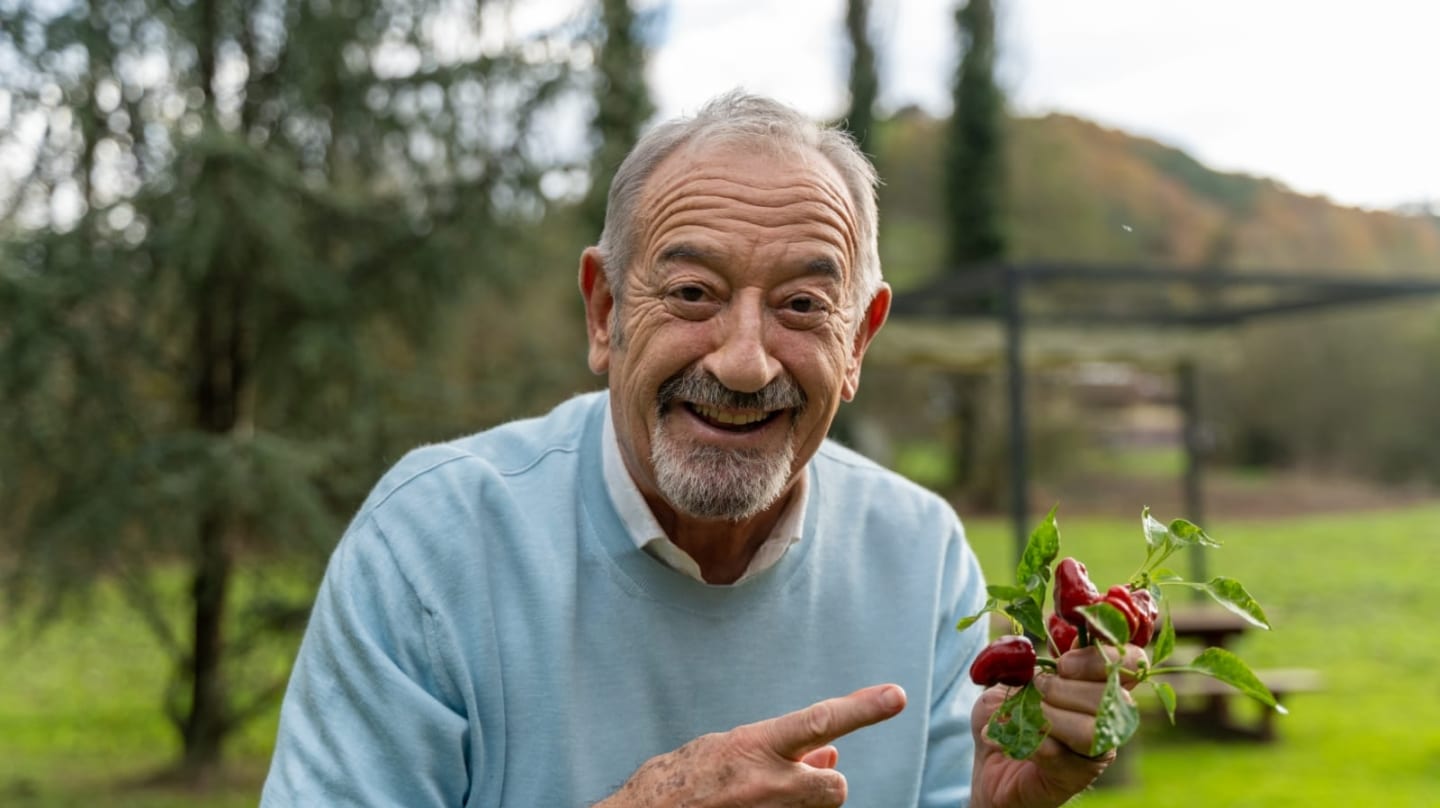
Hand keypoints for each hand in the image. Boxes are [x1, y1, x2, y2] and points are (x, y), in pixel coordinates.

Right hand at [597, 684, 906, 806]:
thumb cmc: (681, 781)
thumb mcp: (727, 750)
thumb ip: (779, 749)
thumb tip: (829, 751)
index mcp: (754, 747)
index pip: (819, 721)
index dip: (861, 709)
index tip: (897, 696)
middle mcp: (767, 783)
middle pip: (835, 785)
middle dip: (823, 782)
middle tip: (793, 782)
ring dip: (802, 804)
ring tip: (759, 799)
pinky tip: (754, 807)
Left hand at [969, 644, 1146, 807]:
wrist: (988, 761)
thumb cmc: (1006, 714)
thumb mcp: (1013, 676)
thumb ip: (1033, 658)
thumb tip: (1047, 641)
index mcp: (1100, 683)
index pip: (1131, 662)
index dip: (1103, 657)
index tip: (1063, 662)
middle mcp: (1109, 717)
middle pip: (1114, 697)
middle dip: (1065, 688)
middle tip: (1037, 689)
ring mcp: (1096, 749)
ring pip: (1092, 731)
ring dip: (1051, 717)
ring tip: (1027, 715)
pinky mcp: (1076, 777)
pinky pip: (1060, 756)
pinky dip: (1028, 742)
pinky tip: (1006, 737)